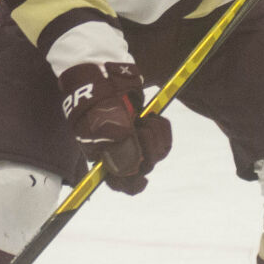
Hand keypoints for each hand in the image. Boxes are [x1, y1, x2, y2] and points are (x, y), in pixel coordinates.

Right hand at [58, 62, 171, 194]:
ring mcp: (134, 141)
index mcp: (103, 158)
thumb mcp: (107, 128)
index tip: (143, 181)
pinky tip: (154, 118)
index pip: (119, 182)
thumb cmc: (99, 104)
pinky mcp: (146, 129)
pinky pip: (164, 140)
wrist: (103, 78)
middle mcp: (119, 153)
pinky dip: (162, 130)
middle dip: (148, 148)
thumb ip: (121, 150)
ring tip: (147, 119)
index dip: (131, 185)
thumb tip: (134, 167)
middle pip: (142, 167)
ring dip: (156, 136)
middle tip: (141, 129)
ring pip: (156, 154)